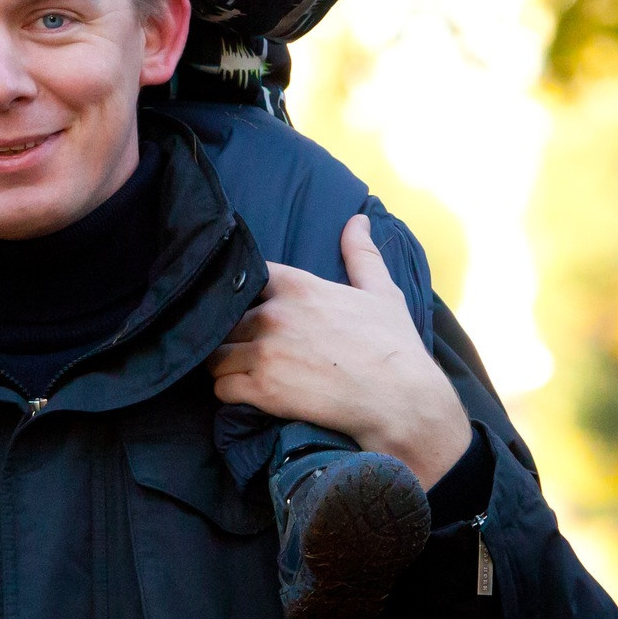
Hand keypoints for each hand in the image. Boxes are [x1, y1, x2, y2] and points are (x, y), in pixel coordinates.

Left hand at [207, 214, 470, 487]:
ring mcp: (265, 352)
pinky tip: (246, 394)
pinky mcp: (262, 389)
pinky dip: (229, 393)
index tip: (246, 309)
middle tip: (243, 349)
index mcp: (297, 286)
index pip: (243, 277)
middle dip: (230, 333)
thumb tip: (358, 218)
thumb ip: (360, 253)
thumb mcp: (381, 292)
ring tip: (240, 372)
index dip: (241, 295)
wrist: (402, 400)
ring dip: (224, 364)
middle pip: (223, 319)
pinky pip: (220, 388)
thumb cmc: (394, 346)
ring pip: (215, 355)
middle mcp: (274, 315)